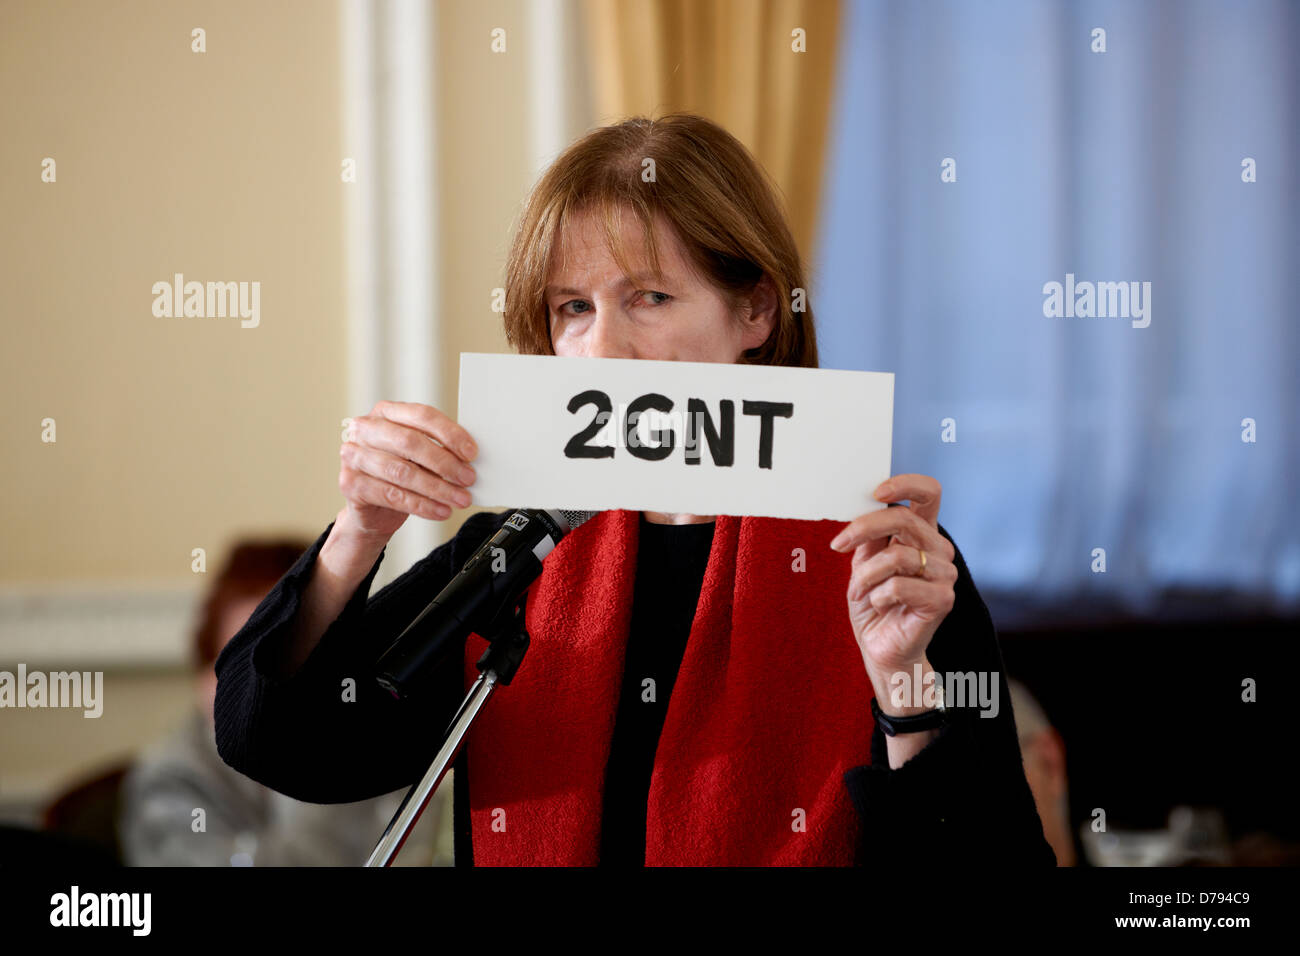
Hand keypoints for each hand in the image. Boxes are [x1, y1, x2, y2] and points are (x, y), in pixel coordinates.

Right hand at [337, 400, 478, 540]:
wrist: (372, 511)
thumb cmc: (399, 476)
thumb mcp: (420, 457)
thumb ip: (439, 449)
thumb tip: (469, 459)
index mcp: (385, 412)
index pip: (421, 415)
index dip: (449, 433)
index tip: (471, 452)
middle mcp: (365, 429)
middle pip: (410, 442)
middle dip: (445, 462)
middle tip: (468, 478)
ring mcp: (353, 456)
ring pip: (402, 471)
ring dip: (437, 488)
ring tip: (459, 498)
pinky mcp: (350, 484)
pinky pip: (392, 495)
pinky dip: (422, 505)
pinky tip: (441, 510)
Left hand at [829, 474, 956, 704]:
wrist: (882, 647)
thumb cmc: (873, 603)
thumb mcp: (863, 562)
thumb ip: (868, 536)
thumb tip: (861, 506)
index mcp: (922, 534)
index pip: (929, 493)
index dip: (906, 484)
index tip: (877, 492)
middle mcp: (939, 550)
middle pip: (903, 519)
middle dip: (862, 529)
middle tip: (837, 544)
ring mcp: (945, 575)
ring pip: (896, 556)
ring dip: (865, 575)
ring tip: (857, 591)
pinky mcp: (942, 600)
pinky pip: (899, 585)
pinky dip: (878, 595)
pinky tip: (878, 605)